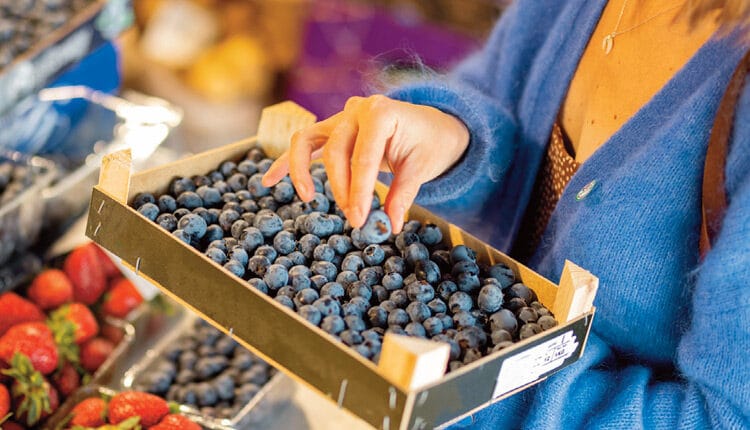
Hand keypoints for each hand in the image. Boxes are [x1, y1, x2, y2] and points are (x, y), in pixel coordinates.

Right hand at [262, 95, 469, 232]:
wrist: (431, 125)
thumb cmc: (428, 142)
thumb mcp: (423, 167)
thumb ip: (403, 194)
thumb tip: (389, 225)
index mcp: (381, 112)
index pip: (363, 156)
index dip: (359, 191)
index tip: (359, 219)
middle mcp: (356, 110)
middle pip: (336, 151)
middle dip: (341, 189)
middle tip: (353, 217)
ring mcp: (340, 118)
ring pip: (308, 141)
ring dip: (303, 171)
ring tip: (308, 198)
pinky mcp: (331, 130)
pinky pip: (303, 144)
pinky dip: (286, 162)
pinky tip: (268, 180)